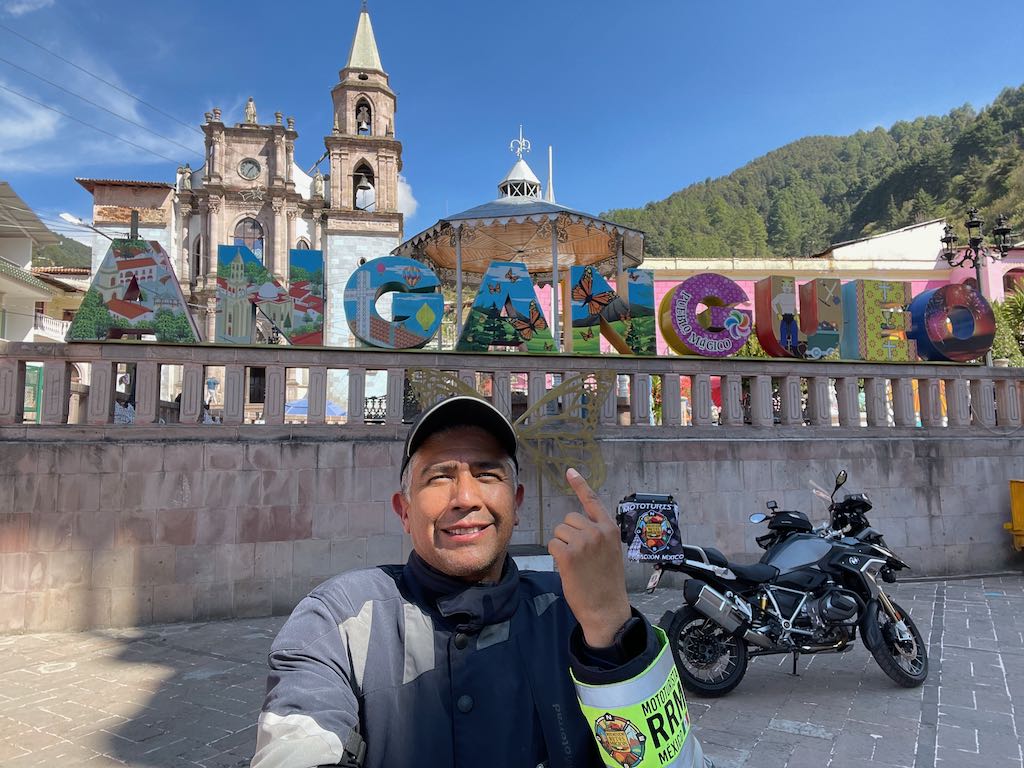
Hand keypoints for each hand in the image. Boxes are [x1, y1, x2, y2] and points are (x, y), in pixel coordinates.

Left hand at [547, 468, 631, 647]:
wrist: (606, 609)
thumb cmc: (606, 583)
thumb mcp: (610, 553)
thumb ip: (597, 536)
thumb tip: (576, 526)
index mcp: (610, 530)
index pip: (592, 501)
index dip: (580, 485)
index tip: (569, 471)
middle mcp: (597, 531)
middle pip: (568, 519)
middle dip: (568, 535)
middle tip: (580, 557)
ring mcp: (583, 542)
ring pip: (558, 532)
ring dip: (562, 546)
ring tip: (576, 564)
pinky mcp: (568, 554)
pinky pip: (552, 545)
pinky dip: (555, 556)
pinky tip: (568, 568)